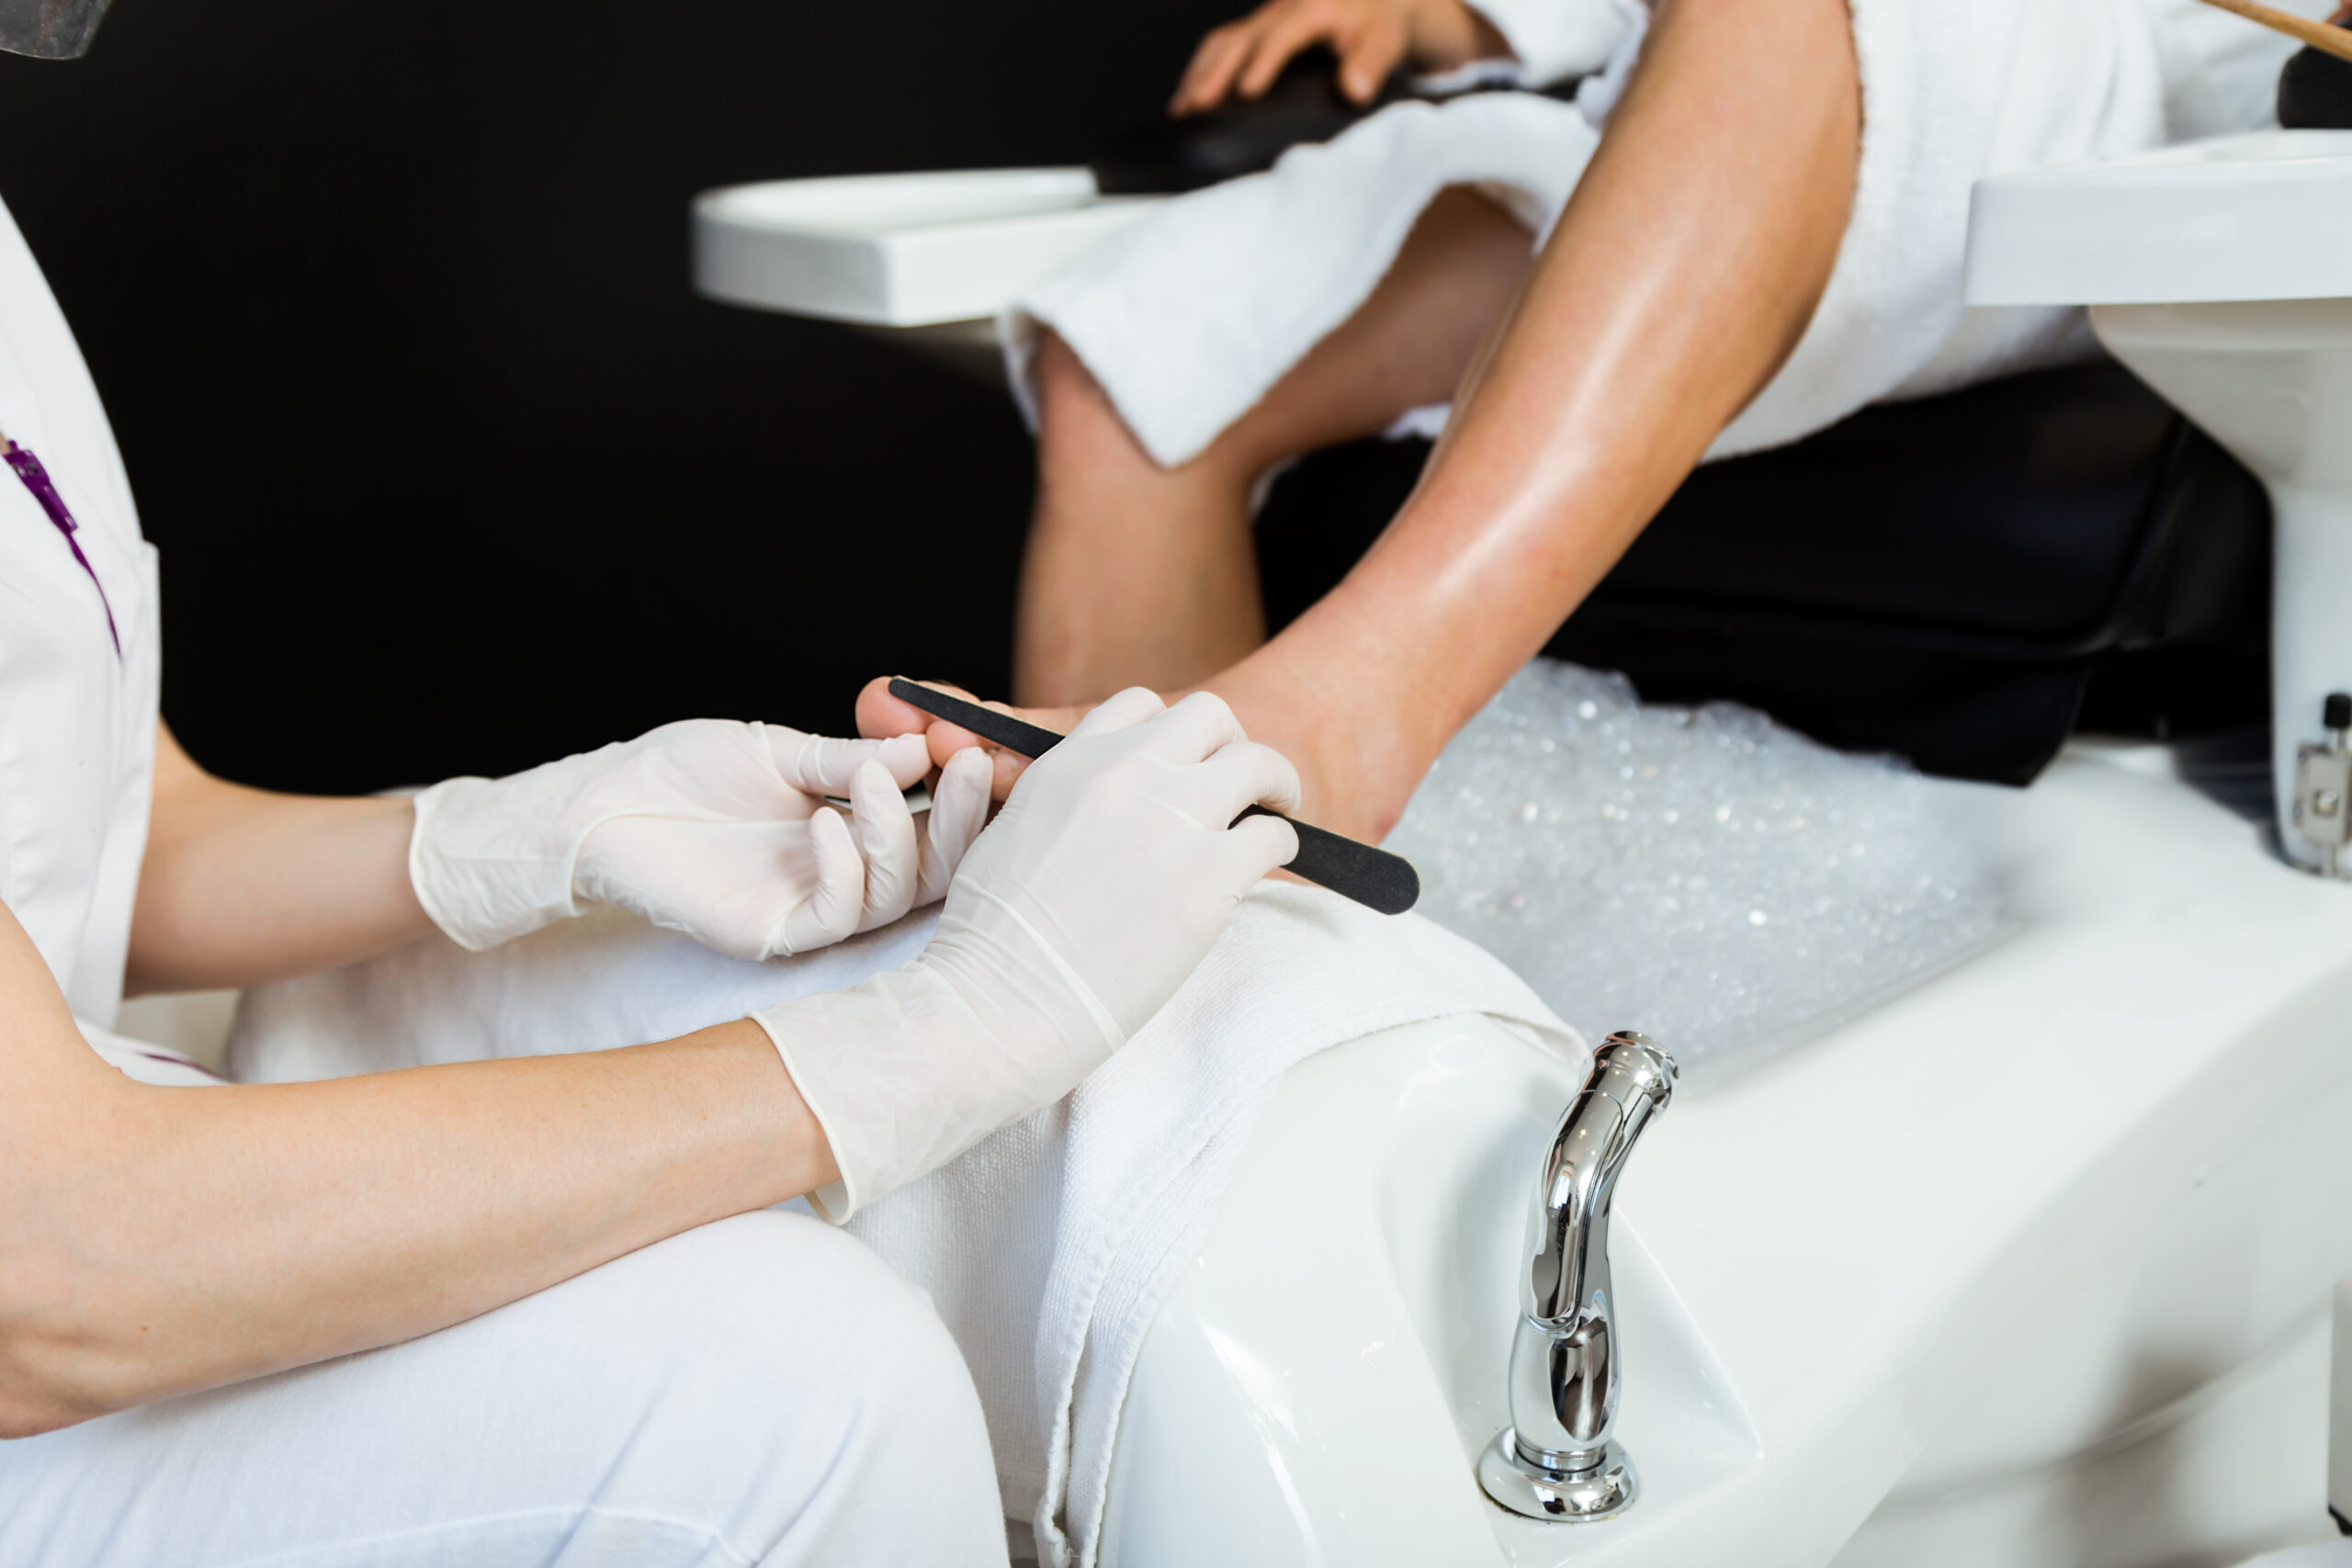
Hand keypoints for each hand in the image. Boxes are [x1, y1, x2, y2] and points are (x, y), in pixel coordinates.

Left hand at [410, 720, 994, 960]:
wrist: (603, 804)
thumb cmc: (683, 774)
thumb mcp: (780, 750)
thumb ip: (850, 759)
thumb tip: (929, 747)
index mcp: (852, 832)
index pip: (935, 827)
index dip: (969, 797)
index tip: (989, 750)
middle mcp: (842, 878)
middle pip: (934, 871)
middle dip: (962, 821)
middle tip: (973, 766)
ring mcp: (811, 909)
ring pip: (893, 895)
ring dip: (897, 835)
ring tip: (873, 781)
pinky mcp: (774, 934)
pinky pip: (836, 916)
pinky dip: (845, 868)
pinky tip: (825, 823)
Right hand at [753, 690, 1300, 1217]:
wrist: (998, 1003)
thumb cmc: (985, 943)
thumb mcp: (988, 836)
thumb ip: (1031, 798)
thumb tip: (1030, 785)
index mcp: (1070, 764)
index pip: (1140, 705)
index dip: (1172, 735)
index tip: (1183, 768)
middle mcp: (1124, 774)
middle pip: (1210, 717)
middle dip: (1230, 746)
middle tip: (1241, 786)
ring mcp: (1171, 820)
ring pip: (1258, 763)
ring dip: (1274, 785)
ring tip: (1275, 813)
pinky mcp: (1209, 877)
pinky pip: (1273, 835)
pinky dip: (1280, 845)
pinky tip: (1267, 867)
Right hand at [1170, 0, 1507, 113]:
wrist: (1373, 6)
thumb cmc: (1378, 25)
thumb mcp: (1387, 41)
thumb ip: (1372, 63)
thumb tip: (1354, 89)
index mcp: (1313, 9)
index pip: (1283, 34)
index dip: (1264, 61)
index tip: (1248, 90)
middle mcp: (1281, 10)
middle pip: (1238, 38)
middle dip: (1214, 72)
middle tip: (1196, 106)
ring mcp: (1263, 20)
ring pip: (1221, 42)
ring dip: (1199, 74)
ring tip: (1181, 109)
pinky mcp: (1254, 32)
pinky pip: (1220, 48)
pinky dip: (1200, 72)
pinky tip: (1187, 99)